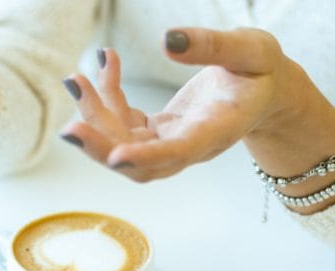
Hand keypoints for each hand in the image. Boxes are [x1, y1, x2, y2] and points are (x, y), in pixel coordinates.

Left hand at [60, 28, 302, 182]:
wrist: (265, 91)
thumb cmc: (262, 71)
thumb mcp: (251, 50)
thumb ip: (213, 46)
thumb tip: (167, 40)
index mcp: (218, 130)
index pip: (179, 152)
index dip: (146, 157)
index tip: (116, 158)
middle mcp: (191, 146)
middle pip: (140, 165)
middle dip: (102, 149)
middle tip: (69, 129)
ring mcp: (171, 142)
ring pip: (124, 145)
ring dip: (94, 117)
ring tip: (75, 79)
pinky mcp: (158, 131)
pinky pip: (123, 122)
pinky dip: (107, 97)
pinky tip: (106, 60)